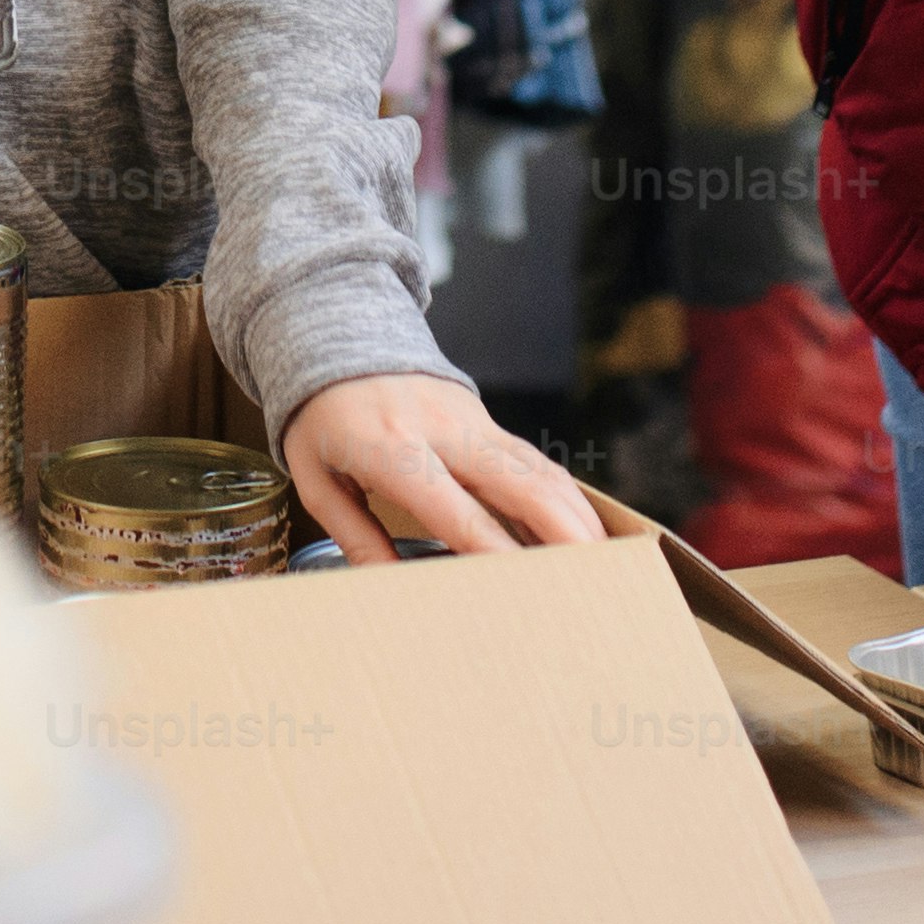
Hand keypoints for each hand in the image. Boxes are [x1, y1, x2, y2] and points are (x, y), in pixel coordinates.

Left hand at [276, 372, 607, 560]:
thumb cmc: (320, 418)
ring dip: (576, 515)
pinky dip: (566, 495)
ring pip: (538, 469)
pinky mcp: (486, 419)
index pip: (453, 508)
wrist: (338, 334)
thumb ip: (354, 534)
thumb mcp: (316, 477)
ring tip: (606, 563)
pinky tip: (586, 528)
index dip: (494, 548)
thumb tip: (387, 588)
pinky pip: (535, 460)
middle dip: (562, 531)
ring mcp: (471, 421)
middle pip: (517, 482)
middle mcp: (441, 433)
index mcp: (390, 450)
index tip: (527, 588)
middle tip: (597, 579)